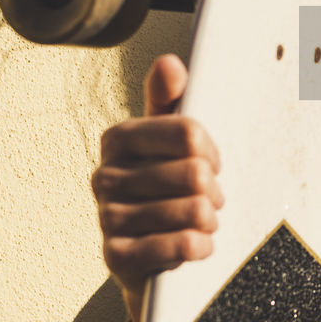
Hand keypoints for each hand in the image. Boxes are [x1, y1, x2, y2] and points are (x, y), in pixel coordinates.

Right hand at [91, 54, 222, 321]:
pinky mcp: (117, 258)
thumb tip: (169, 62)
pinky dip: (200, 247)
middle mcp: (105, 176)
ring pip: (194, 210)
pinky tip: (197, 245)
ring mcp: (107, 218)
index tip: (211, 163)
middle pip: (195, 173)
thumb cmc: (164, 188)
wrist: (147, 257)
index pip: (189, 132)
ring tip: (202, 222)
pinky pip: (179, 246)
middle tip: (209, 200)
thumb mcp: (169, 142)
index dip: (212, 151)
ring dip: (210, 221)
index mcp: (118, 138)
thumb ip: (171, 100)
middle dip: (214, 191)